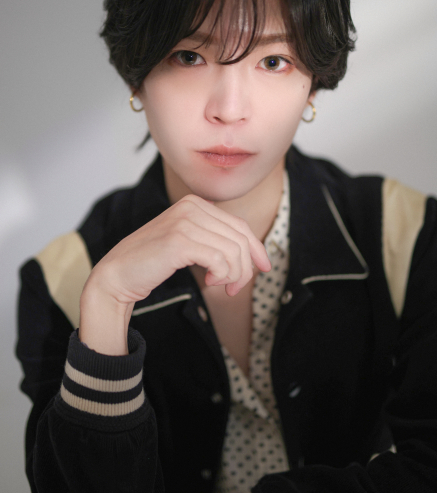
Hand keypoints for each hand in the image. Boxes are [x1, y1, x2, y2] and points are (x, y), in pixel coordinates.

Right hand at [79, 194, 270, 353]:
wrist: (117, 274)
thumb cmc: (153, 262)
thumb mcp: (188, 243)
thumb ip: (215, 240)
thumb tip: (253, 256)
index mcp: (195, 203)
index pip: (239, 226)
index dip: (256, 248)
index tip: (264, 267)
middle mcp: (191, 207)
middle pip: (240, 239)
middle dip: (244, 268)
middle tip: (233, 289)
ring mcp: (184, 222)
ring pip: (233, 251)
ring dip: (232, 276)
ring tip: (218, 286)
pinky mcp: (179, 241)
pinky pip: (220, 260)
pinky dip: (222, 276)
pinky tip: (209, 282)